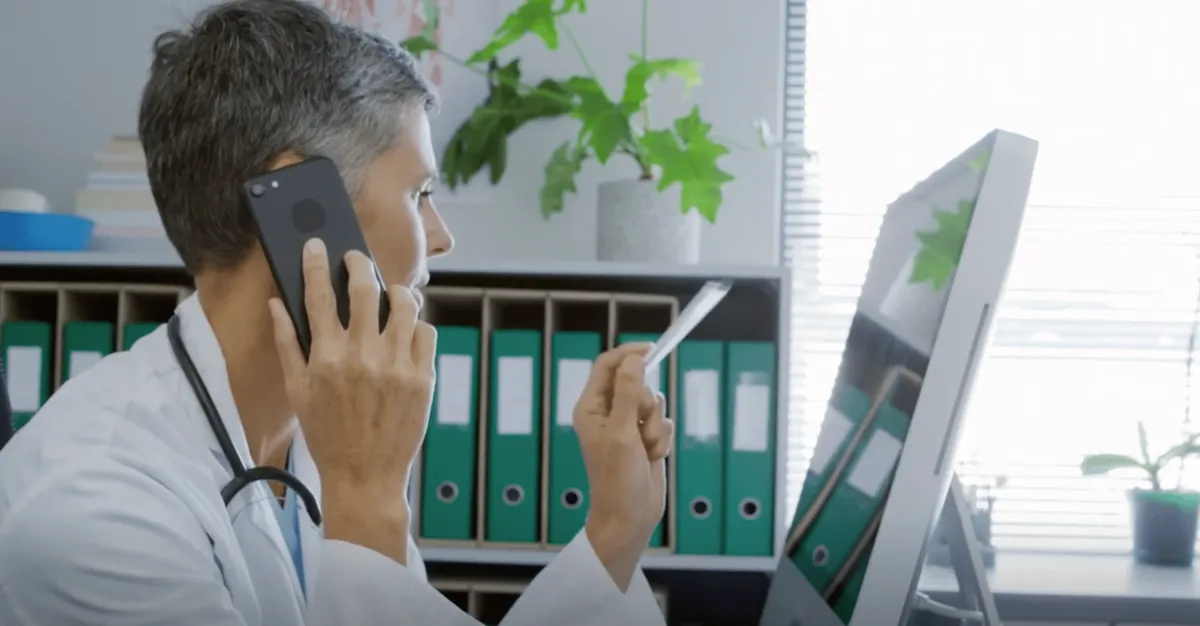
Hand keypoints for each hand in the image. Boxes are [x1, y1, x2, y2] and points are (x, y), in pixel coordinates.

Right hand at [269, 238, 435, 563]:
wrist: (365, 476)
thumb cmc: (327, 434)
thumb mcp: (297, 391)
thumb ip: (287, 343)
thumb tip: (277, 304)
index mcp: (326, 357)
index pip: (319, 296)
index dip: (317, 264)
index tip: (317, 245)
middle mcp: (362, 356)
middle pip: (365, 288)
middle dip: (359, 264)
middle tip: (356, 260)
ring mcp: (396, 366)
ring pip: (405, 304)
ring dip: (396, 291)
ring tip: (390, 293)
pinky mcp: (422, 377)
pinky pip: (426, 332)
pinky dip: (417, 324)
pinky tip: (407, 330)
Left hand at [575, 343, 675, 589]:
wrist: (629, 518)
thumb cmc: (617, 479)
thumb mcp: (621, 433)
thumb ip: (627, 394)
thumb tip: (633, 359)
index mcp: (590, 407)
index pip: (607, 366)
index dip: (628, 354)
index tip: (651, 350)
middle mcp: (607, 413)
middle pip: (635, 382)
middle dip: (647, 403)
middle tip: (640, 427)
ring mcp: (627, 426)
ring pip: (653, 402)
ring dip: (655, 425)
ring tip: (646, 449)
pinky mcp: (644, 438)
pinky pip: (662, 422)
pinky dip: (662, 438)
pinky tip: (653, 457)